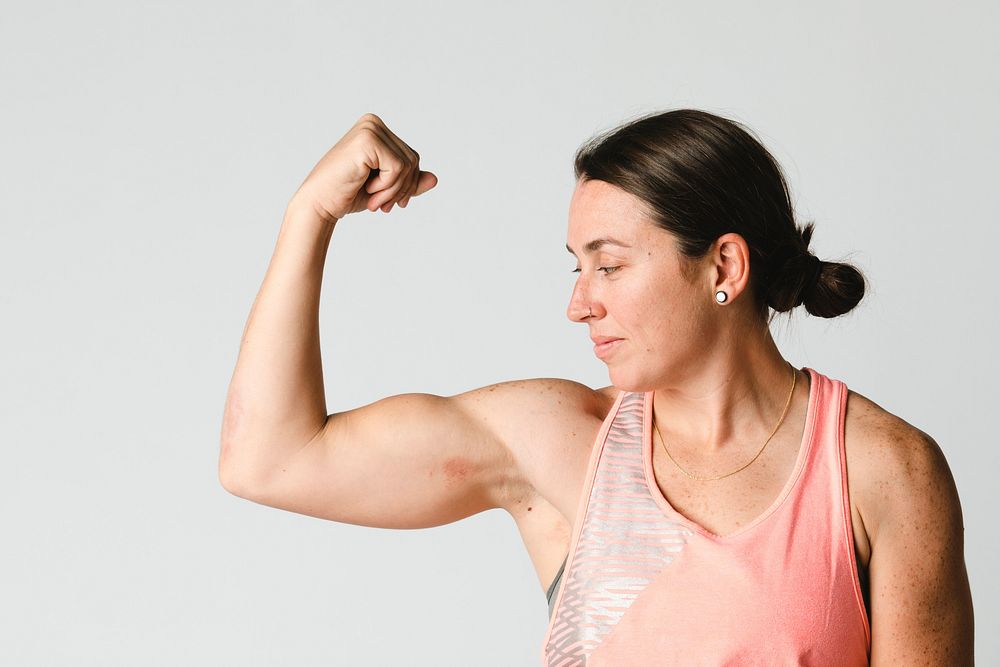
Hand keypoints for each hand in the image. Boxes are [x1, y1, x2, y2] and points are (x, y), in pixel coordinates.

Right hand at [290, 113, 437, 222]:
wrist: (319, 204)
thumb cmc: (347, 194)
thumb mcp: (386, 188)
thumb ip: (409, 182)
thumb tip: (435, 179)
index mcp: (377, 129)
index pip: (412, 156)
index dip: (408, 184)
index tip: (393, 203)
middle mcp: (373, 123)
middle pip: (413, 159)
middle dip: (402, 189)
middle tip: (383, 207)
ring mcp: (370, 128)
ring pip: (408, 165)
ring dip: (393, 191)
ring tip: (374, 201)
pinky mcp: (367, 140)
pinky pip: (398, 168)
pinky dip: (387, 187)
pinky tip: (368, 192)